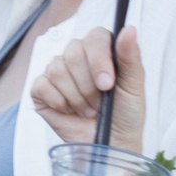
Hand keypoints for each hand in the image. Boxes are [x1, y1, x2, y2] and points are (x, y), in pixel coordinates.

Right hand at [30, 25, 144, 151]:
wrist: (110, 145)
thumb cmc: (125, 115)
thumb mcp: (134, 86)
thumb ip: (130, 56)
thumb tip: (130, 30)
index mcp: (101, 52)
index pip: (94, 37)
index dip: (98, 60)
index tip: (107, 84)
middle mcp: (77, 58)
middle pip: (72, 53)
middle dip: (88, 85)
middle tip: (99, 102)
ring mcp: (57, 73)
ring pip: (57, 69)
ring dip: (76, 97)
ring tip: (87, 109)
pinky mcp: (41, 90)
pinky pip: (41, 84)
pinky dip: (58, 101)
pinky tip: (69, 110)